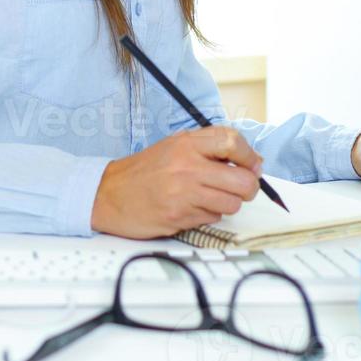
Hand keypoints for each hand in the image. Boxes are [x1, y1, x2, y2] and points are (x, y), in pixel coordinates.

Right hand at [90, 125, 262, 238]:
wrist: (108, 194)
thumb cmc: (144, 172)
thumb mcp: (174, 147)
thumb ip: (208, 149)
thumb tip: (249, 161)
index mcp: (187, 143)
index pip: (233, 142)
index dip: (250, 156)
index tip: (252, 165)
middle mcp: (187, 165)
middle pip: (243, 180)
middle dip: (248, 188)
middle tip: (240, 189)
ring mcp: (184, 192)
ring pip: (232, 204)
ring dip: (227, 204)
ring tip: (209, 198)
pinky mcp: (179, 216)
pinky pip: (212, 218)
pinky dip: (207, 215)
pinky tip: (190, 208)